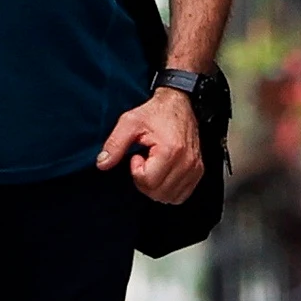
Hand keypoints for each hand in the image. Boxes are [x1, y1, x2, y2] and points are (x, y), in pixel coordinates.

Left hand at [98, 87, 206, 205]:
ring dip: (156, 187)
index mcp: (171, 150)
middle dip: (145, 181)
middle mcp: (186, 162)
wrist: (178, 103)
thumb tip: (102, 163)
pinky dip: (169, 190)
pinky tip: (163, 173)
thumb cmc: (156, 112)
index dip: (136, 171)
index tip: (138, 155)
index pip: (148, 181)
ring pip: (169, 197)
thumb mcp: (129, 122)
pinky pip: (181, 195)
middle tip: (145, 161)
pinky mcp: (198, 171)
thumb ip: (115, 144)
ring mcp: (194, 168)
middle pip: (158, 193)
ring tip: (154, 166)